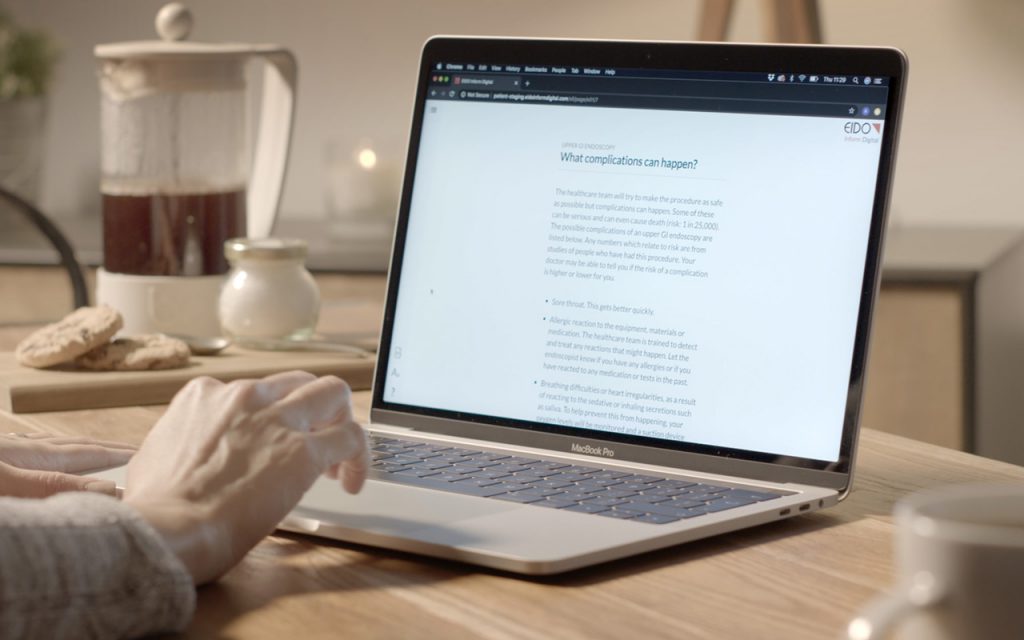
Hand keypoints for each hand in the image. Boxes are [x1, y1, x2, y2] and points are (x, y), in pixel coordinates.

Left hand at [0, 432, 134, 496]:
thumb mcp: (5, 484)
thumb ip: (50, 486)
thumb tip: (105, 487)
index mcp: (32, 455)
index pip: (87, 454)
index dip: (118, 457)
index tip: (144, 459)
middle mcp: (24, 449)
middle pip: (77, 446)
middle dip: (109, 449)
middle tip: (136, 452)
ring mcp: (9, 452)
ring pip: (56, 446)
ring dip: (85, 448)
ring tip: (103, 450)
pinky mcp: (0, 457)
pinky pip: (34, 448)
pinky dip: (55, 449)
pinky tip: (50, 449)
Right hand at [123, 371, 369, 584]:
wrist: (167, 530)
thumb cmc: (155, 508)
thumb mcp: (155, 454)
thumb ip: (183, 441)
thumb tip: (190, 454)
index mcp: (205, 395)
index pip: (255, 391)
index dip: (270, 417)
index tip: (272, 442)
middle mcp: (244, 395)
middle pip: (300, 382)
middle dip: (315, 410)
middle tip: (317, 441)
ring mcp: (277, 419)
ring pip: (333, 394)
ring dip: (341, 422)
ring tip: (340, 460)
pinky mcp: (304, 451)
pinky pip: (350, 438)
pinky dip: (359, 458)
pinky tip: (352, 483)